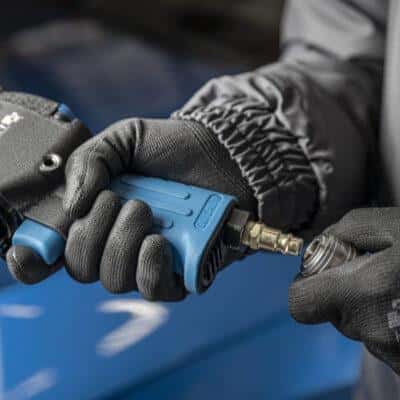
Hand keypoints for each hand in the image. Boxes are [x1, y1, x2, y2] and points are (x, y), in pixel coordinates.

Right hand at [8, 118, 255, 299]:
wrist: (221, 154)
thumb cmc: (172, 148)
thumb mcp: (123, 139)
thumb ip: (89, 162)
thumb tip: (70, 208)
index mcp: (95, 216)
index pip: (52, 254)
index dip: (34, 259)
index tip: (36, 251)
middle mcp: (116, 243)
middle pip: (80, 268)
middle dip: (90, 235)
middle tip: (120, 199)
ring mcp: (147, 261)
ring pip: (113, 280)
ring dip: (122, 243)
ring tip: (144, 210)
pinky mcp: (180, 272)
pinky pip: (153, 290)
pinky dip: (148, 267)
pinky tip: (158, 241)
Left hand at [289, 208, 399, 373]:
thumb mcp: (391, 223)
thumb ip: (344, 231)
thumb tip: (320, 245)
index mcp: (363, 292)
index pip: (300, 304)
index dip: (305, 287)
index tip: (320, 274)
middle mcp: (376, 330)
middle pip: (332, 314)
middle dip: (344, 292)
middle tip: (375, 272)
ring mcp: (397, 353)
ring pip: (361, 328)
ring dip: (371, 307)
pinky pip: (385, 341)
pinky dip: (392, 323)